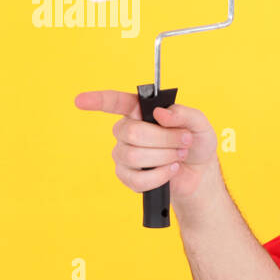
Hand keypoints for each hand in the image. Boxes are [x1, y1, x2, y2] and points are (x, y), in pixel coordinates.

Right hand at [74, 90, 219, 199]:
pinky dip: (160, 175)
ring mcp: (124, 154)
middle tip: (184, 141)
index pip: (115, 102)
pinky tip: (170, 170)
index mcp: (140, 112)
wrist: (199, 172)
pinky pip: (137, 178)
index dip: (97, 100)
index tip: (80, 101)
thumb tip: (160, 114)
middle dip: (164, 138)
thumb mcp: (199, 123)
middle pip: (132, 132)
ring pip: (135, 155)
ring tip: (179, 156)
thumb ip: (184, 114)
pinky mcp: (127, 176)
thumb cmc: (196, 142)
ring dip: (165, 156)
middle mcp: (127, 131)